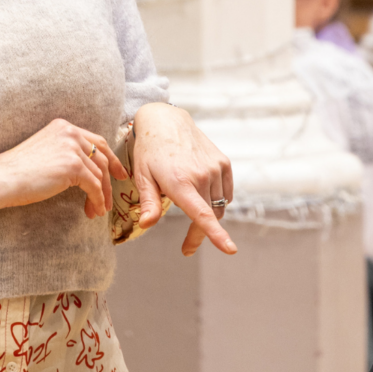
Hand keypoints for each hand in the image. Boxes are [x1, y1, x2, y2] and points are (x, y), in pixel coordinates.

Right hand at [0, 118, 126, 219]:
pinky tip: (94, 210)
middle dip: (111, 177)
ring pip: (99, 174)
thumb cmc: (17, 172)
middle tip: (114, 193)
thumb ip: (66, 153)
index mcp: (63, 127)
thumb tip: (88, 170)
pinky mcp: (73, 166)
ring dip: (101, 194)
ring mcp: (72, 148)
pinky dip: (96, 199)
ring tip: (98, 210)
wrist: (0, 179)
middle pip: (101, 157)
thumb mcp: (46, 153)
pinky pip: (93, 186)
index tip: (119, 172)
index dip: (111, 158)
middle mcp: (70, 133)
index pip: (96, 141)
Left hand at [130, 102, 238, 255]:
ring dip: (208, 214)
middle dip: (200, 234)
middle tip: (186, 248)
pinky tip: (203, 194)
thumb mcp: (143, 177)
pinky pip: (225, 193)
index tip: (230, 249)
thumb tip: (146, 224)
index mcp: (180, 182)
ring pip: (219, 205)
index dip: (216, 235)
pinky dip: (217, 200)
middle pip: (210, 216)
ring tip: (190, 208)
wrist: (167, 122)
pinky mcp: (224, 163)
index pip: (202, 215)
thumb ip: (149, 203)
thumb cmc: (150, 152)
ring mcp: (216, 168)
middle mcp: (202, 175)